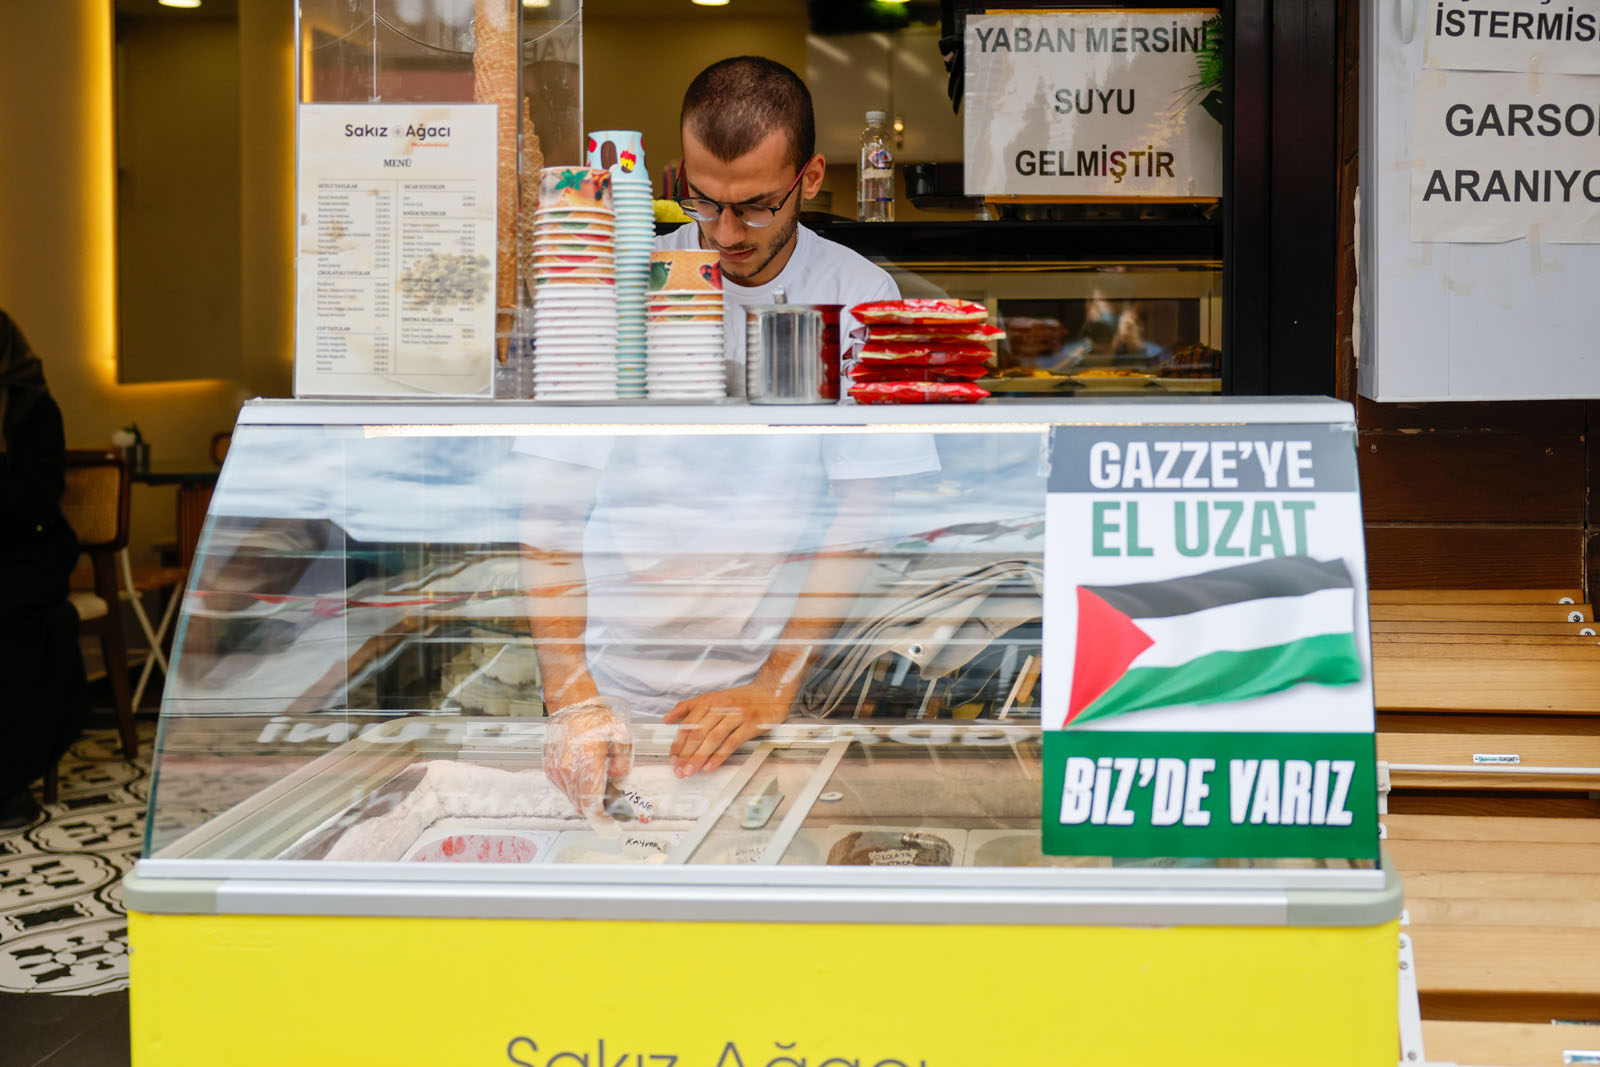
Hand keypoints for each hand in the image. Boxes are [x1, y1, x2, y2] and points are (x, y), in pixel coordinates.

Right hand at [543, 698, 631, 818]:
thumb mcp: (621, 738)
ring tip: (597, 781)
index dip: (601, 817)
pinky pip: (564, 789)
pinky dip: (575, 788)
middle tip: (609, 799)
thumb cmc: (596, 721)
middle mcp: (568, 768)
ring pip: (572, 799)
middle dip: (596, 807)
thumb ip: (623, 764)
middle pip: (581, 805)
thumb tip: (618, 783)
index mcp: (588, 761)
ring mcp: (556, 770)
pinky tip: (584, 774)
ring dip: (585, 797)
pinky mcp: (550, 769)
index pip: (591, 802)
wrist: (573, 708)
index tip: (611, 823)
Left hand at [664, 680, 791, 777]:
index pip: (689, 724)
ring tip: (690, 770)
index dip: (679, 742)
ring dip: (699, 756)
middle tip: (679, 769)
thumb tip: (668, 717)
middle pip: (699, 732)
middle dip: (686, 753)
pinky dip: (720, 755)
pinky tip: (711, 765)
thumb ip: (689, 707)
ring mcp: (737, 715)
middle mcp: (722, 707)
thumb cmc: (742, 698)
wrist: (772, 691)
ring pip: (713, 738)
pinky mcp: (751, 724)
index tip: (673, 757)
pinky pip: (732, 742)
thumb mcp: (714, 697)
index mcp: (710, 701)